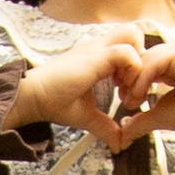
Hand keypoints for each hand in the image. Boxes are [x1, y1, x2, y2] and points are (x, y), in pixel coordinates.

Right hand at [5, 21, 164, 150]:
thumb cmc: (53, 101)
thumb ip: (106, 127)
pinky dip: (131, 71)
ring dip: (137, 62)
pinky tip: (120, 89)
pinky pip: (126, 53)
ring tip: (126, 86)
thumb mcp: (87, 115)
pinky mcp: (94, 57)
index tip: (126, 90)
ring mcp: (97, 49)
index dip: (135, 65)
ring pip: (133, 35)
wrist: (33, 97)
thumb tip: (119, 143)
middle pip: (133, 31)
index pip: (128, 44)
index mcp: (97, 56)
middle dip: (141, 55)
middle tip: (131, 82)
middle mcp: (99, 47)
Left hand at [133, 32, 174, 159]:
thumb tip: (123, 134)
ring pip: (147, 59)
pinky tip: (140, 97)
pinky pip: (155, 62)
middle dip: (130, 79)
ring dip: (135, 81)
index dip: (132, 78)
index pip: (145, 61)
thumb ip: (141, 119)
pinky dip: (143, 79)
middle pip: (143, 58)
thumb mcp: (160, 115)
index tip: (126, 99)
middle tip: (125, 100)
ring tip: (132, 102)